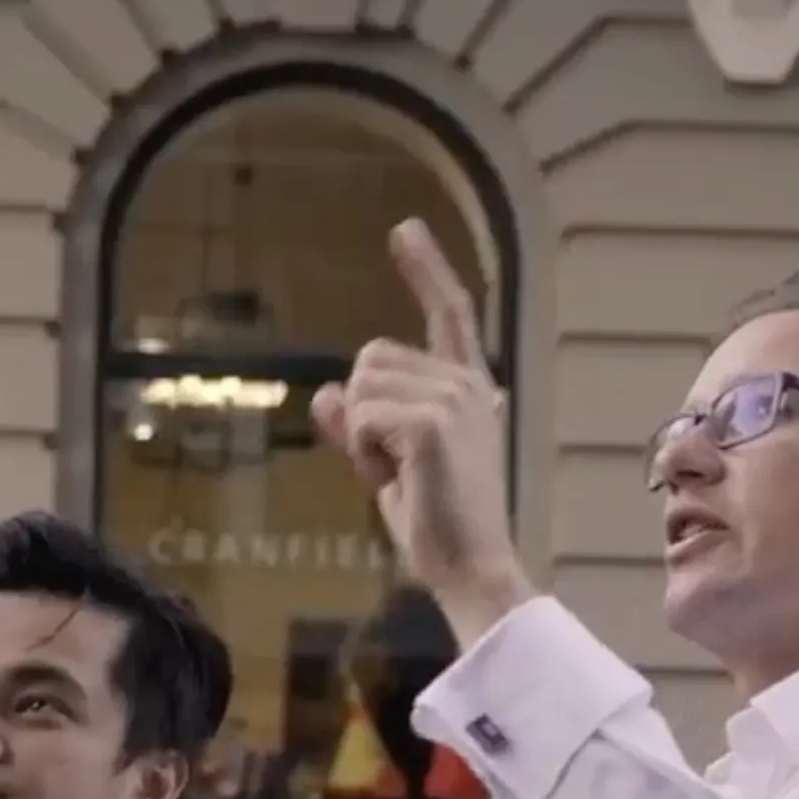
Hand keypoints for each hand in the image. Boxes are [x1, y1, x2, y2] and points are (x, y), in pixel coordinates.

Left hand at [316, 220, 529, 625]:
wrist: (472, 569)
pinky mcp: (433, 423)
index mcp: (466, 389)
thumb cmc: (438, 527)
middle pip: (370, 357)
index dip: (426, 270)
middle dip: (362, 414)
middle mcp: (466, 384)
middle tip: (393, 469)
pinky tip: (396, 480)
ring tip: (398, 476)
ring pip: (360, 386)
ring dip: (361, 437)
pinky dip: (364, 454)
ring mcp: (454, 399)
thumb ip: (360, 429)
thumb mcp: (389, 470)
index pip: (449, 314)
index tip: (404, 229)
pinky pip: (361, 415)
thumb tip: (326, 394)